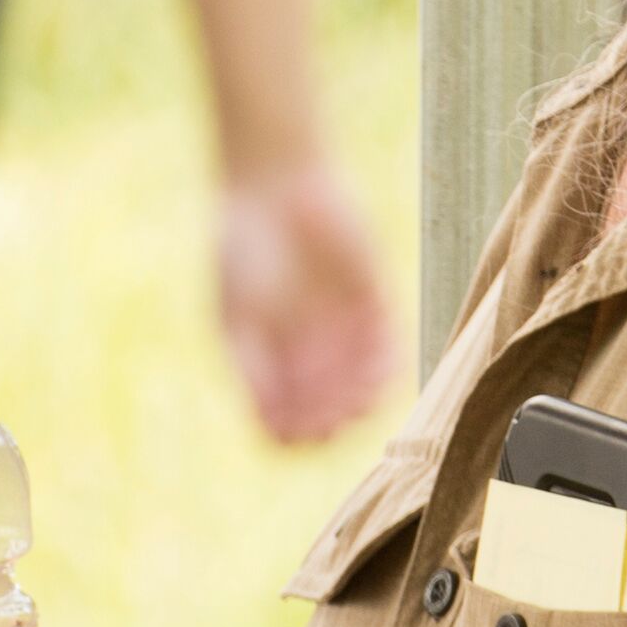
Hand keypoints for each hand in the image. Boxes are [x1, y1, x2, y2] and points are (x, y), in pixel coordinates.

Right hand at [215, 156, 393, 446]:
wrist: (276, 190)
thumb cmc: (244, 254)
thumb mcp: (237, 319)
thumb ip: (253, 372)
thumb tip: (272, 428)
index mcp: (270, 362)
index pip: (288, 423)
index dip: (294, 436)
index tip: (294, 429)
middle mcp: (310, 354)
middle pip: (328, 414)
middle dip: (329, 422)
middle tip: (328, 416)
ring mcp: (343, 333)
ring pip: (363, 392)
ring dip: (359, 403)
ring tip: (352, 398)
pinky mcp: (374, 306)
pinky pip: (389, 351)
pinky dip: (384, 370)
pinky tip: (375, 374)